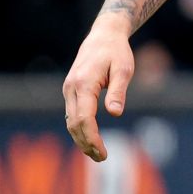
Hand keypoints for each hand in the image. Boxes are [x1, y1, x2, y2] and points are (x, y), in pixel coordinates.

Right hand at [62, 16, 133, 161]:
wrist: (104, 35)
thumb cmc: (117, 52)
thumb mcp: (124, 69)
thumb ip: (118, 91)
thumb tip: (114, 113)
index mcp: (84, 83)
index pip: (84, 119)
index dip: (92, 138)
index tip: (103, 152)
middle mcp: (71, 88)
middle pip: (74, 124)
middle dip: (86, 143)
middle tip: (103, 157)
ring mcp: (68, 89)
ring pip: (70, 121)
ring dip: (81, 139)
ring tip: (97, 153)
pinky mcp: (70, 91)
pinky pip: (71, 115)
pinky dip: (78, 129)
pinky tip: (90, 139)